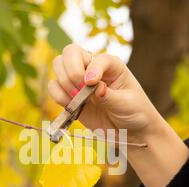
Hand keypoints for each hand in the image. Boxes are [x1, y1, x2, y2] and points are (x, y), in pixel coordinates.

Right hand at [48, 44, 162, 141]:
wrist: (130, 131)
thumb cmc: (134, 112)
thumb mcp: (126, 104)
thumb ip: (109, 96)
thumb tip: (94, 87)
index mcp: (110, 64)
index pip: (95, 58)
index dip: (91, 69)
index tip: (92, 84)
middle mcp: (92, 68)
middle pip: (69, 53)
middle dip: (71, 72)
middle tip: (81, 91)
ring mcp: (79, 81)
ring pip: (58, 66)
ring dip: (63, 84)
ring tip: (77, 100)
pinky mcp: (70, 96)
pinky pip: (54, 88)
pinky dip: (57, 96)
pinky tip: (71, 107)